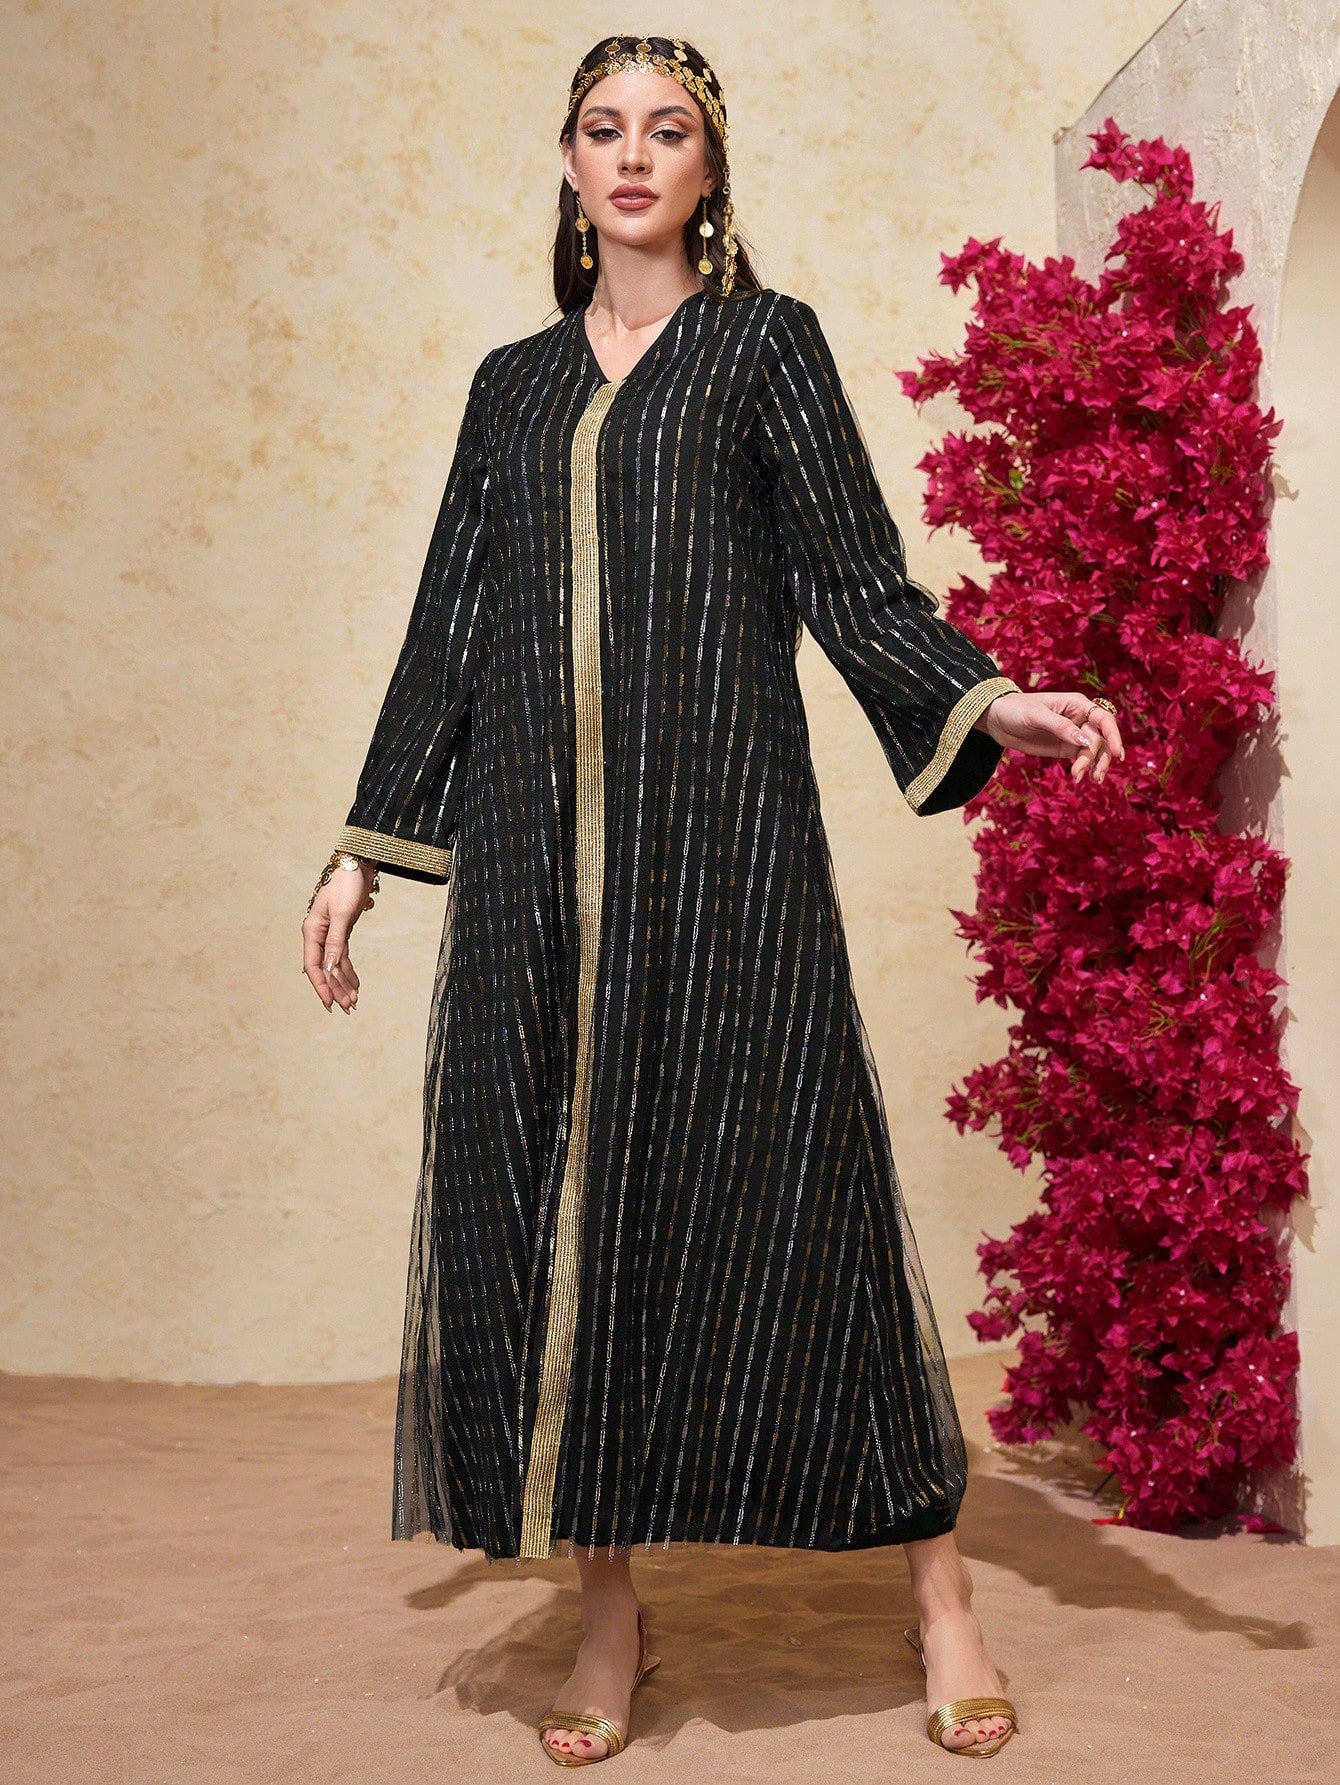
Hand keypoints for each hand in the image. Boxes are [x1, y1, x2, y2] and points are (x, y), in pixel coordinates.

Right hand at [302, 860, 375, 1012]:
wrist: (357, 866)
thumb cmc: (346, 885)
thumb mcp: (342, 914)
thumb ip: (335, 942)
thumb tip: (329, 968)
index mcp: (312, 931)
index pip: (314, 966)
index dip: (321, 987)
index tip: (329, 1004)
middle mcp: (318, 935)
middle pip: (325, 969)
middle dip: (335, 989)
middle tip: (348, 1008)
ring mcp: (329, 934)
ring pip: (334, 966)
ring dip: (343, 983)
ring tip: (354, 1001)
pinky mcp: (341, 932)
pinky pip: (342, 957)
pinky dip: (349, 971)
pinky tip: (356, 985)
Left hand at [975, 689, 1124, 784]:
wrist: (998, 720)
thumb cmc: (1016, 709)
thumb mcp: (1037, 716)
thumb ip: (1061, 727)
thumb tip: (1084, 741)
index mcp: (1077, 704)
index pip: (1103, 719)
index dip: (1113, 735)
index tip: (1117, 753)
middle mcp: (1080, 719)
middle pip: (1101, 739)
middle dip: (1099, 757)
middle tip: (1089, 774)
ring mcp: (1074, 735)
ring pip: (1094, 751)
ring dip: (1094, 765)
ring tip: (1086, 779)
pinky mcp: (1066, 748)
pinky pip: (1082, 759)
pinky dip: (1085, 768)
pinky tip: (1080, 778)